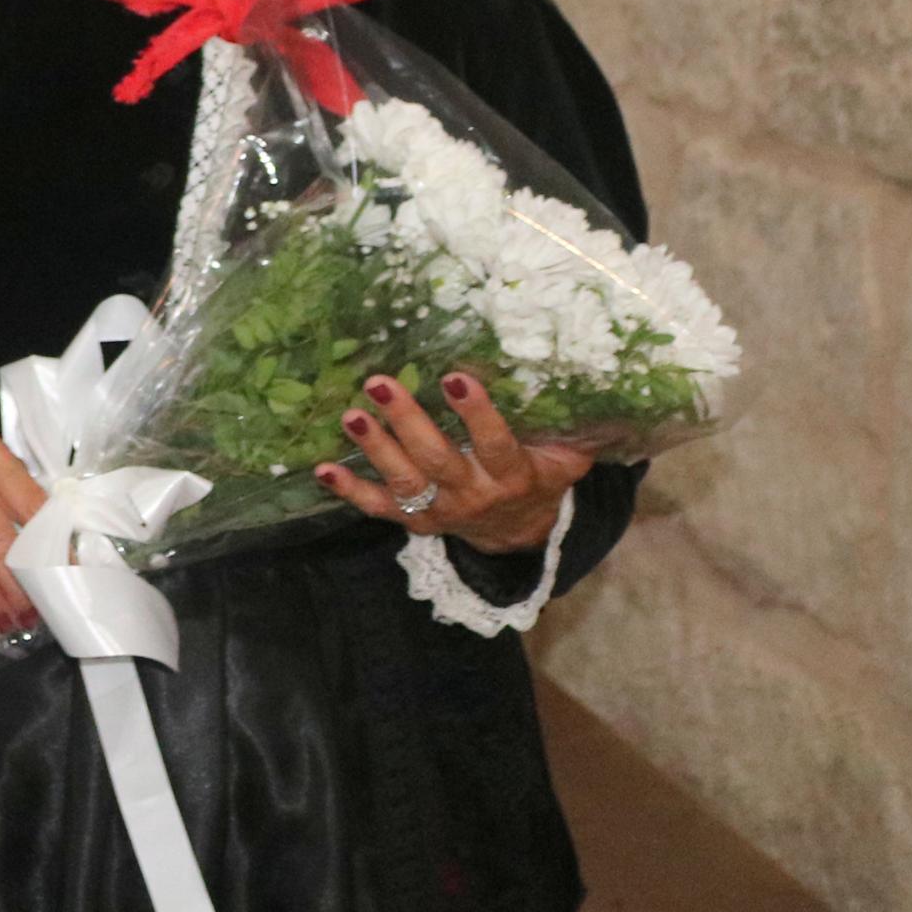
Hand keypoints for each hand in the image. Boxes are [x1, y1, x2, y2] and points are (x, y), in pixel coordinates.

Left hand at [320, 371, 591, 554]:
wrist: (518, 533)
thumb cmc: (539, 476)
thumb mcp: (566, 457)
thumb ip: (574, 427)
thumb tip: (589, 379)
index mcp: (513, 477)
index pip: (495, 446)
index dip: (476, 415)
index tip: (454, 377)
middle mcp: (474, 496)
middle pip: (438, 461)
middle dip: (408, 422)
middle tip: (380, 383)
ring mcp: (440, 511)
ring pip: (405, 483)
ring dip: (375, 449)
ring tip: (350, 414)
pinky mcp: (414, 520)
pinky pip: (378, 509)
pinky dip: (350, 491)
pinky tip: (322, 469)